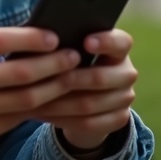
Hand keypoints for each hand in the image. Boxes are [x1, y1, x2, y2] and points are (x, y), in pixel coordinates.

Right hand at [0, 21, 81, 156]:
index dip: (29, 38)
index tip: (52, 36)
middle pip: (17, 73)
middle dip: (52, 64)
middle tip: (72, 57)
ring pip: (21, 100)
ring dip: (51, 89)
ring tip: (68, 78)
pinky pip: (12, 120)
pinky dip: (34, 109)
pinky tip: (48, 99)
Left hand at [32, 29, 137, 149]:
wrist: (83, 97)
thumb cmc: (71, 62)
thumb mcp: (71, 49)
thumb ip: (64, 42)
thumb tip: (41, 37)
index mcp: (119, 48)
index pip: (121, 42)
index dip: (105, 42)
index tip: (86, 42)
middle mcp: (126, 72)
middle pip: (100, 78)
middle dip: (70, 79)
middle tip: (44, 77)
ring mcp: (124, 98)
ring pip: (90, 104)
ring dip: (59, 103)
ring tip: (34, 98)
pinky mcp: (118, 119)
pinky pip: (89, 123)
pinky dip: (62, 119)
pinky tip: (42, 113)